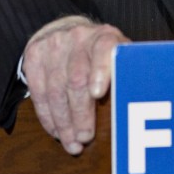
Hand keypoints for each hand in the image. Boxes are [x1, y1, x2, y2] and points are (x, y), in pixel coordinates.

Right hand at [22, 15, 128, 154]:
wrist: (68, 31)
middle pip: (76, 79)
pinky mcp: (35, 55)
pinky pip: (38, 91)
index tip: (98, 94)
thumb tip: (139, 104)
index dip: (100, 72)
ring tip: (72, 142)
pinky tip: (56, 131)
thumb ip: (127, 76)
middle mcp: (78, 37)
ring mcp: (54, 45)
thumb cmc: (102, 56)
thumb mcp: (120, 58)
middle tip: (85, 137)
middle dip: (80, 113)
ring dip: (63, 122)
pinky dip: (47, 116)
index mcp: (105, 37)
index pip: (103, 50)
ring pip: (55, 89)